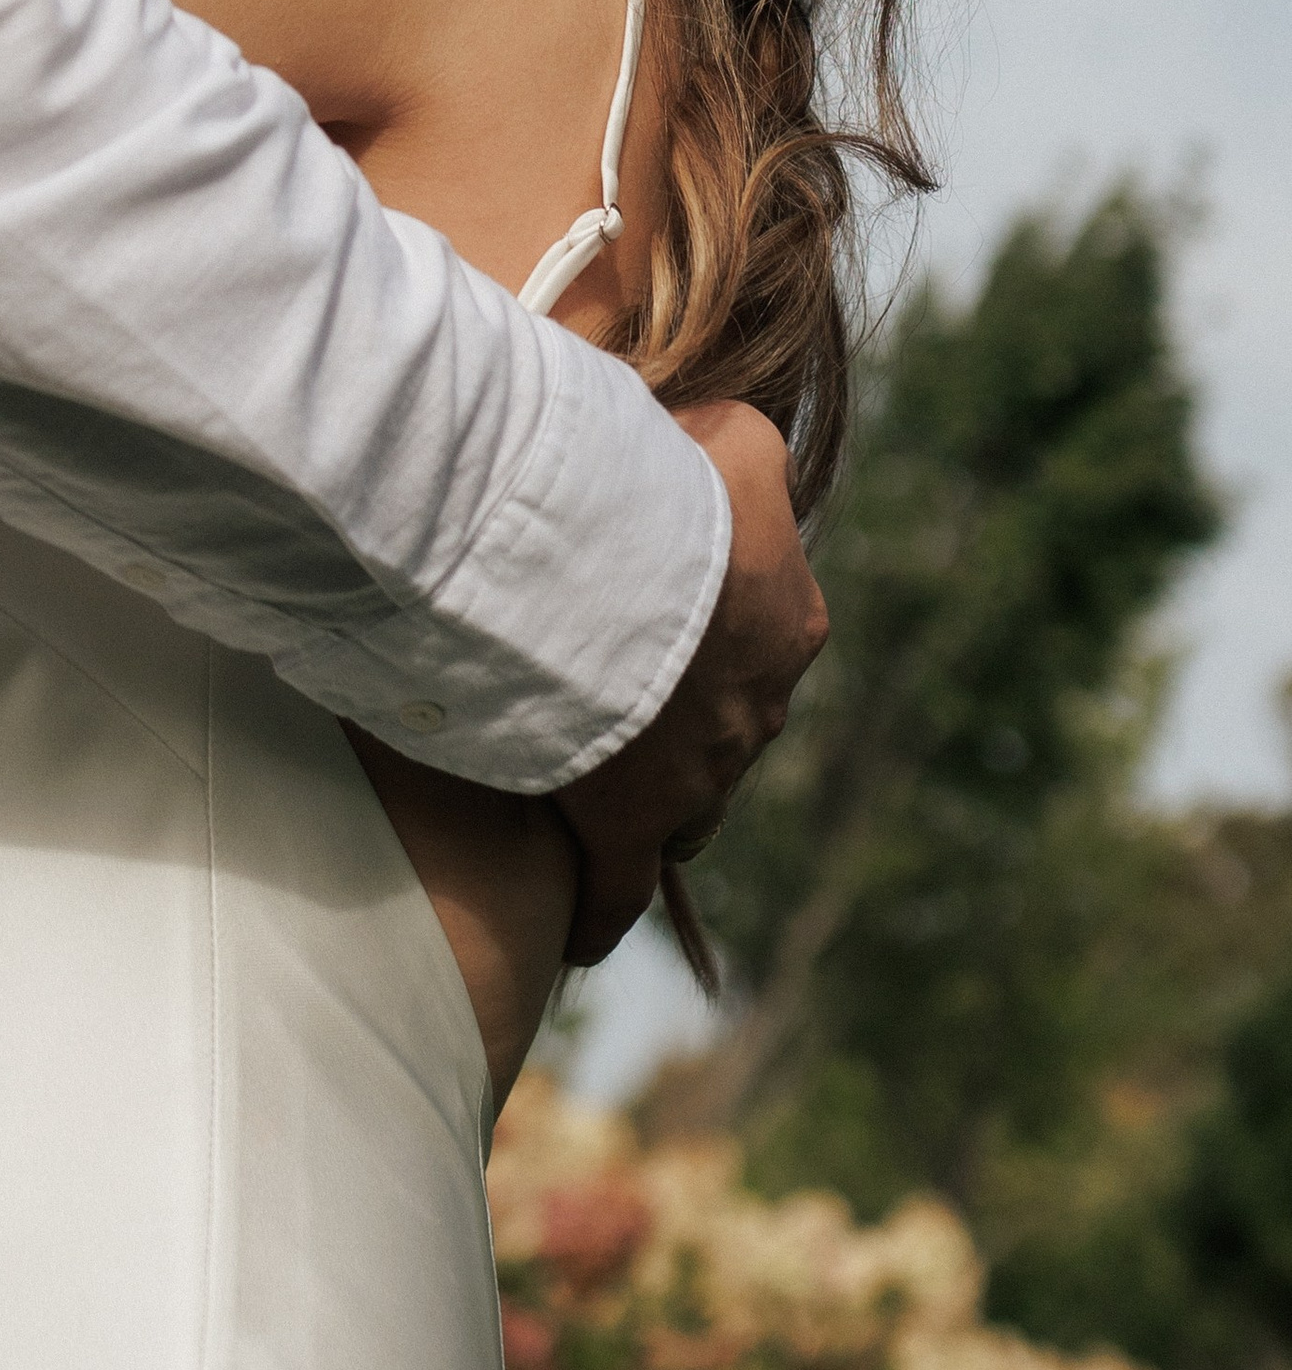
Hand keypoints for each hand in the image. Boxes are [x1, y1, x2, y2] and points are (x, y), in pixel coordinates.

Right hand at [553, 400, 827, 964]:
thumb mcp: (733, 439)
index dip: (707, 625)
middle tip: (615, 697)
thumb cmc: (665, 484)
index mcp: (788, 618)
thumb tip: (735, 463)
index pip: (761, 634)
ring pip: (688, 808)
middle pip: (725, 728)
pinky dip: (602, 909)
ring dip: (651, 800)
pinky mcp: (631, 825)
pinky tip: (580, 931)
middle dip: (680, 718)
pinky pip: (622, 887)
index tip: (653, 616)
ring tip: (596, 788)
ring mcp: (701, 776)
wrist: (609, 558)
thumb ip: (745, 455)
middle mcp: (760, 707)